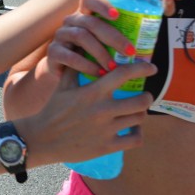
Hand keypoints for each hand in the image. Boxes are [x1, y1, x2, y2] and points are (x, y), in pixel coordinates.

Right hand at [19, 59, 155, 165]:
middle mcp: (103, 110)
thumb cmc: (53, 109)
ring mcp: (107, 129)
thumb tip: (82, 47)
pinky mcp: (107, 146)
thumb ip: (75, 66)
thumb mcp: (63, 86)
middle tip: (143, 94)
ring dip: (141, 113)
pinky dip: (138, 133)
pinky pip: (135, 139)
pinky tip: (133, 129)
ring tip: (137, 110)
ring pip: (139, 119)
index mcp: (93, 92)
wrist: (43, 138)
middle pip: (140, 100)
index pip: (124, 74)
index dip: (141, 69)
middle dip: (146, 96)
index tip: (151, 67)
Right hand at [47, 0, 132, 78]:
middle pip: (91, 22)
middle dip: (113, 37)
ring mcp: (60, 35)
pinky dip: (86, 65)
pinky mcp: (53, 52)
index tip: (117, 15)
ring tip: (113, 68)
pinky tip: (98, 73)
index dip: (101, 3)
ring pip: (81, 36)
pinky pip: (69, 55)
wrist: (65, 75)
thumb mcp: (103, 45)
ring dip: (100, 52)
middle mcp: (71, 21)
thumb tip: (150, 40)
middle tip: (130, 52)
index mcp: (84, 15)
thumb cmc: (90, 57)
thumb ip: (118, 39)